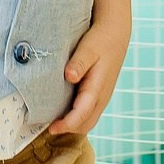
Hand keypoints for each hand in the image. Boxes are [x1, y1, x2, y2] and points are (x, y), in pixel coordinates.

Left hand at [48, 14, 130, 136]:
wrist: (115, 34)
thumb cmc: (100, 41)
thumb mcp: (88, 48)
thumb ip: (79, 63)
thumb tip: (69, 76)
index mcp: (98, 88)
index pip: (82, 115)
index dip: (67, 125)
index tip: (51, 128)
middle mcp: (101, 97)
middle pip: (85, 124)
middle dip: (68, 130)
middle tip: (47, 127)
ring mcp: (102, 97)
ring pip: (88, 121)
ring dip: (72, 125)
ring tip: (52, 122)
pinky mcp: (99, 94)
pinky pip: (88, 113)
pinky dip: (76, 118)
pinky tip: (63, 112)